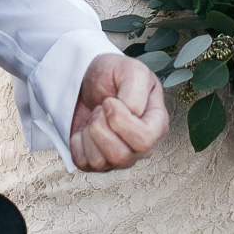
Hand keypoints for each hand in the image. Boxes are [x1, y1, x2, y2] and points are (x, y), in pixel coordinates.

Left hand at [69, 53, 167, 170]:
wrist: (88, 79)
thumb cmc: (113, 75)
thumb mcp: (131, 70)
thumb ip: (135, 90)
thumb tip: (130, 113)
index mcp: (156, 124)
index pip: (143, 140)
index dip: (121, 121)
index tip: (109, 101)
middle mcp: (142, 147)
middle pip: (120, 155)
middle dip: (101, 127)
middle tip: (100, 108)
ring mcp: (121, 158)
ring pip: (100, 161)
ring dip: (89, 133)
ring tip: (94, 117)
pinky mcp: (98, 163)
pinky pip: (83, 163)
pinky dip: (78, 143)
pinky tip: (86, 129)